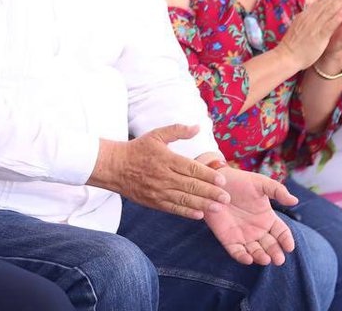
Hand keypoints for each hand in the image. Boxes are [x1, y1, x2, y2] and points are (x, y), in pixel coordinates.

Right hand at [87, 125, 230, 219]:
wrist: (115, 167)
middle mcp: (163, 176)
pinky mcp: (153, 202)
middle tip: (227, 197)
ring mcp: (158, 190)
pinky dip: (187, 212)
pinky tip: (200, 214)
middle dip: (211, 192)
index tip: (222, 180)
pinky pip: (173, 208)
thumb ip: (178, 130)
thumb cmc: (138, 149)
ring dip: (203, 204)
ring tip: (218, 207)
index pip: (191, 168)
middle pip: (191, 185)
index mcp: (166, 158)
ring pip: (184, 199)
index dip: (207, 175)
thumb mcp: (157, 135)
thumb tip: (198, 127)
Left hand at [204, 165, 297, 265]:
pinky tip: (248, 258)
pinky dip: (242, 257)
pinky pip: (236, 252)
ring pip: (255, 252)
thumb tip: (295, 200)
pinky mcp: (228, 239)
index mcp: (268, 218)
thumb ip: (278, 191)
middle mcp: (258, 230)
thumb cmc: (239, 181)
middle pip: (271, 246)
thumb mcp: (260, 183)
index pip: (281, 233)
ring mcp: (243, 235)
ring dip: (260, 257)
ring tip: (265, 259)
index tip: (289, 247)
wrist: (215, 182)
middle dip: (275, 253)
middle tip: (279, 259)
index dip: (286, 240)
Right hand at [278, 0, 341, 70]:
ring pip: (327, 12)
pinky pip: (327, 27)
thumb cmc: (292, 44)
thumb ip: (307, 16)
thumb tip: (311, 6)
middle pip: (325, 3)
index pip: (320, 1)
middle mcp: (309, 18)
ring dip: (339, 1)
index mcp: (306, 15)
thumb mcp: (299, 25)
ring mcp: (313, 27)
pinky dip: (335, 20)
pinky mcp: (317, 38)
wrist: (285, 57)